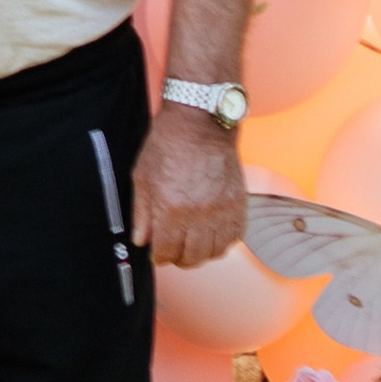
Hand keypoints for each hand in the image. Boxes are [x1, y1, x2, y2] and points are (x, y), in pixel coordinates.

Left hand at [131, 106, 247, 267]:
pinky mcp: (239, 204)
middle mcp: (199, 214)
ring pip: (214, 252)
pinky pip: (235, 238)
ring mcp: (222, 210)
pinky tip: (212, 235)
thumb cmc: (168, 145)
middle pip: (191, 257)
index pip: (165, 252)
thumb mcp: (142, 177)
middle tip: (173, 251)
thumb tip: (141, 241)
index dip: (158, 256)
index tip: (156, 252)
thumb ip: (141, 213)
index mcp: (171, 209)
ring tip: (192, 245)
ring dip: (201, 254)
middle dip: (178, 258)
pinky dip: (223, 242)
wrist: (201, 123)